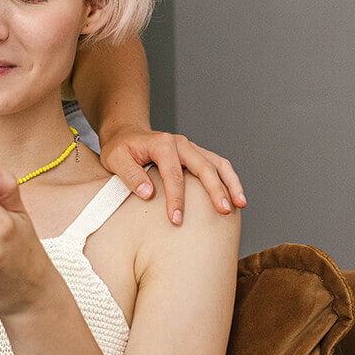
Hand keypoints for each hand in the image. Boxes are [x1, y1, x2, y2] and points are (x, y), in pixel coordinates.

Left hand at [98, 126, 244, 224]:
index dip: (176, 198)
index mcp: (162, 144)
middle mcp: (181, 144)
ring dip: (230, 183)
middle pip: (204, 166)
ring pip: (218, 163)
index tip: (176, 220)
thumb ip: (130, 175)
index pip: (174, 173)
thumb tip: (148, 193)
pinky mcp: (197, 155)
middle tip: (223, 212)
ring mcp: (191, 148)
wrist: (127, 135)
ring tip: (239, 205)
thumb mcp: (115, 160)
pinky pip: (218, 165)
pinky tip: (236, 196)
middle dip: (215, 190)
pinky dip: (229, 180)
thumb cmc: (120, 149)